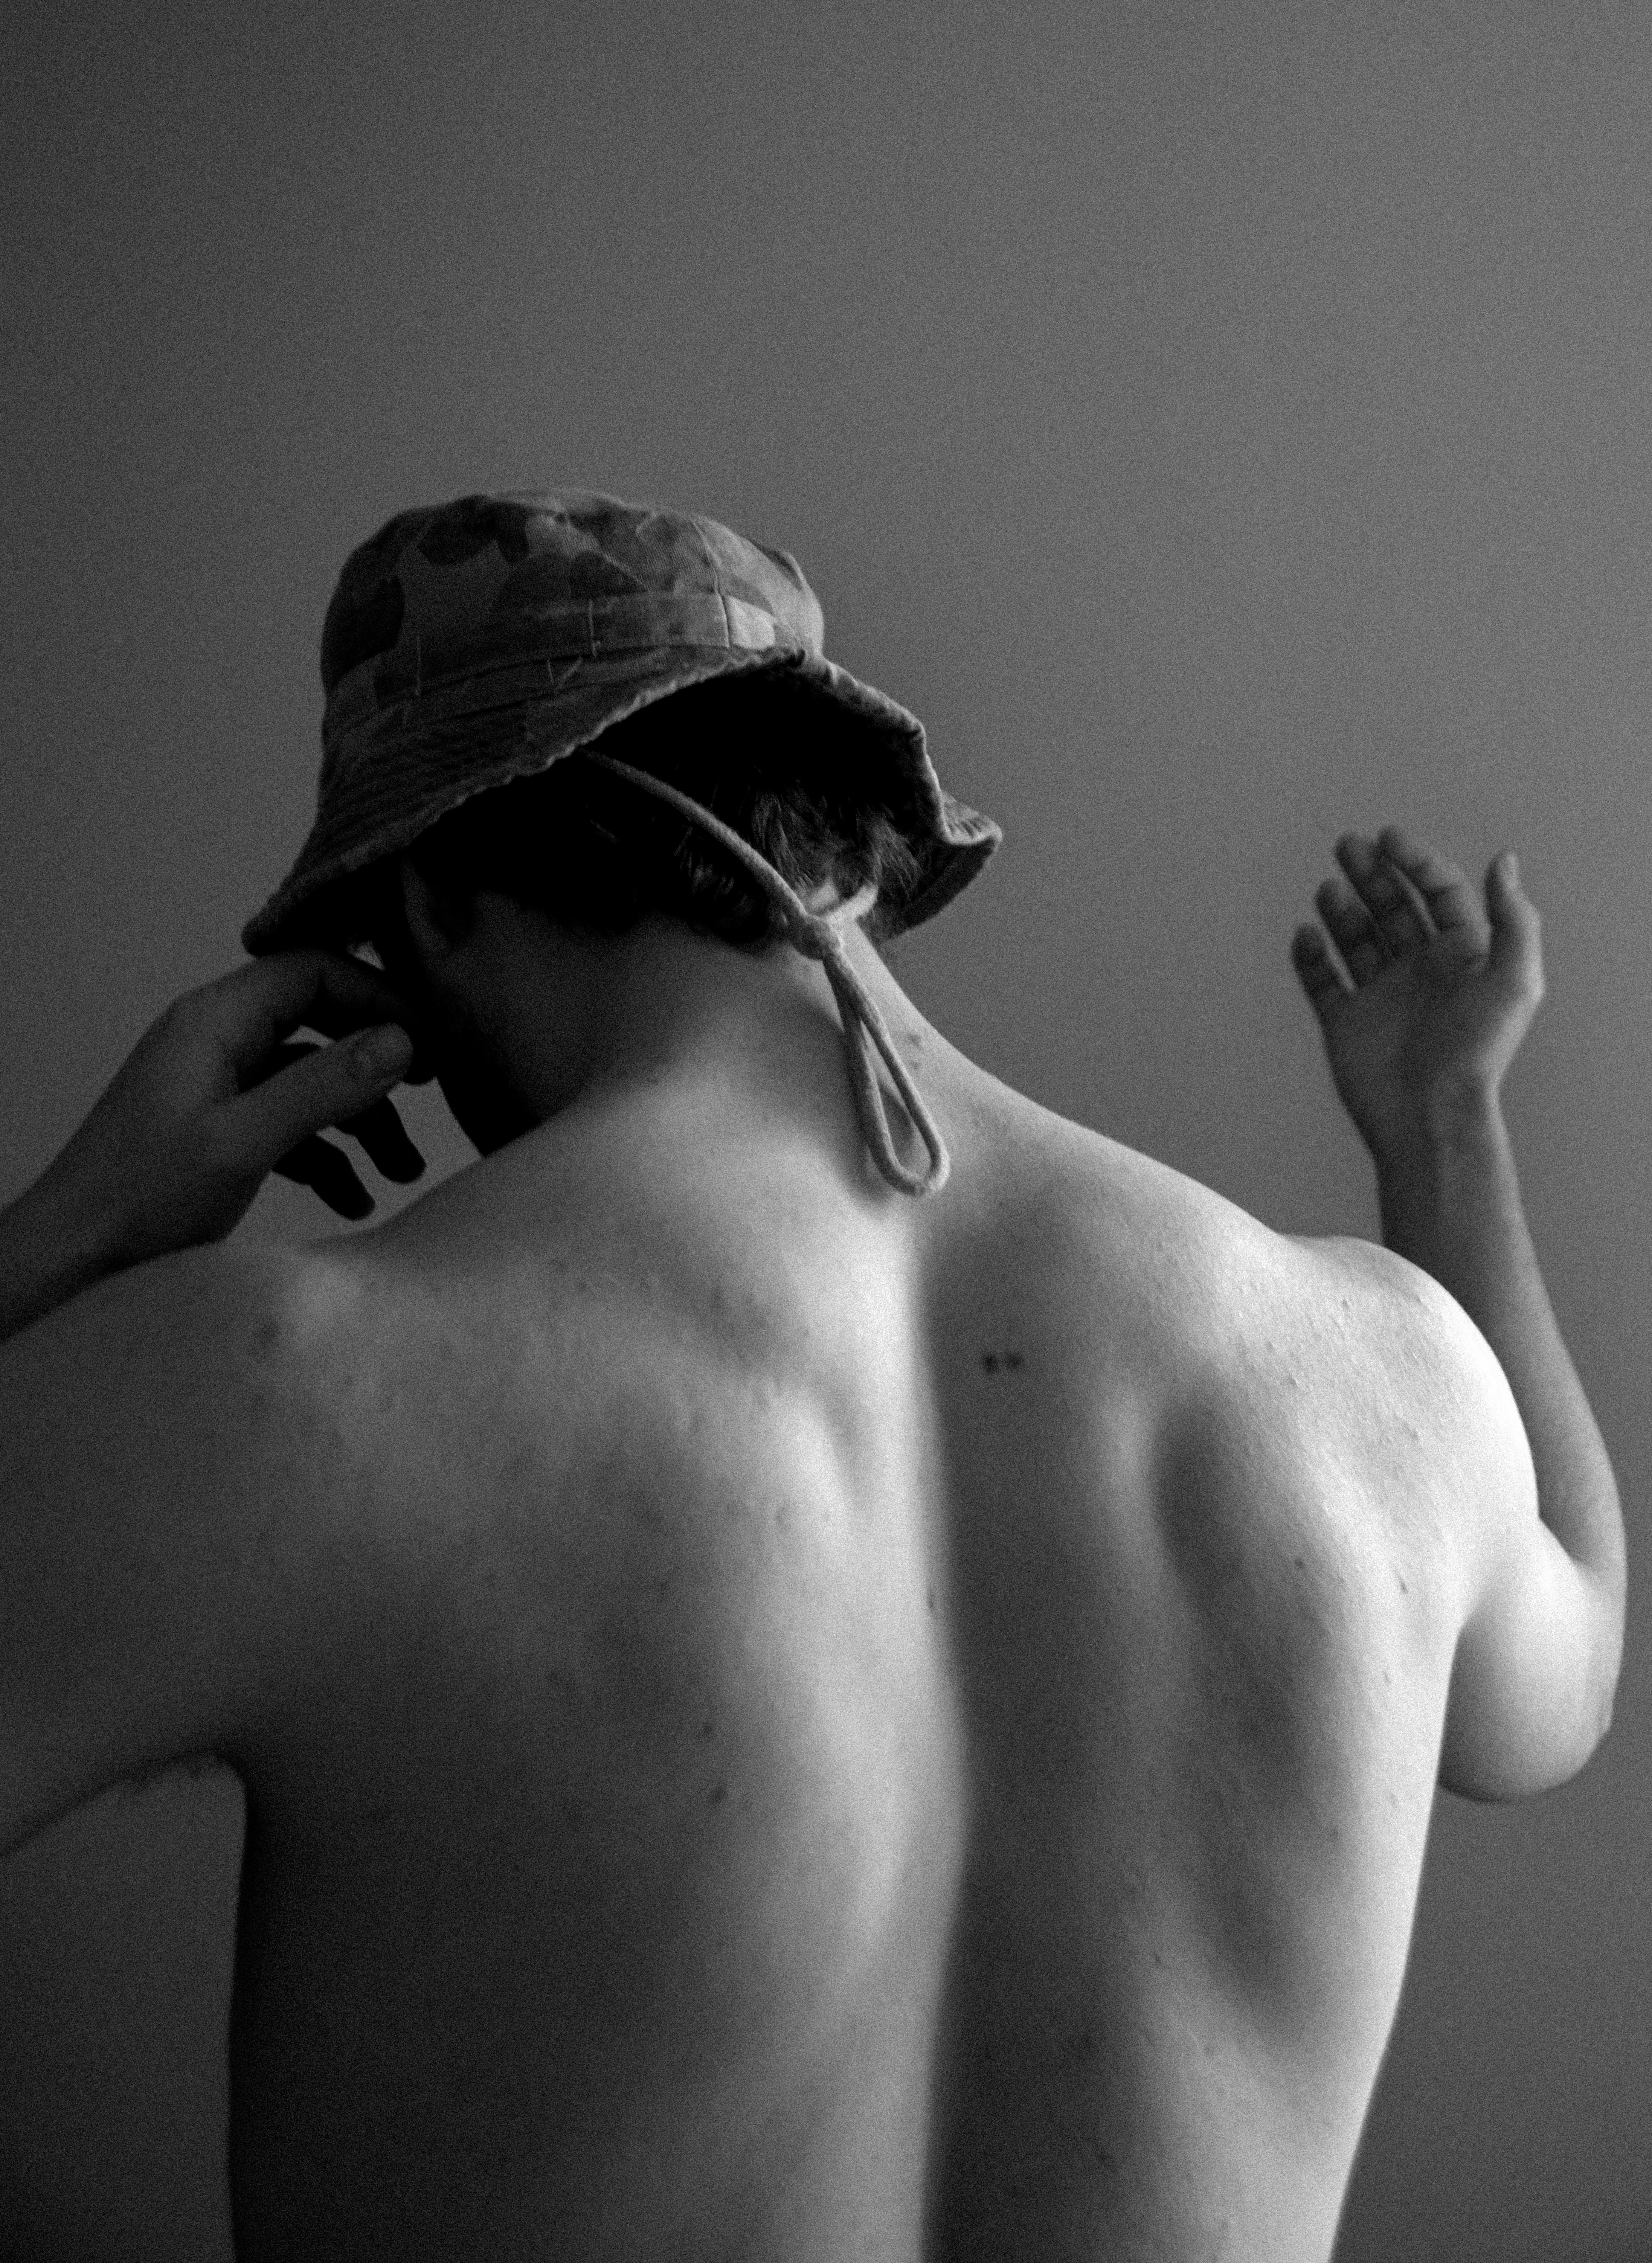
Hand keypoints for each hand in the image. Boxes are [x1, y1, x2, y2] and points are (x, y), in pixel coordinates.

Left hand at [30, 952, 433, 1271]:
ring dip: (361, 1122)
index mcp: (214, 1022)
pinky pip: (290, 1127)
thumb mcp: (244, 1141)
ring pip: (311, 1081)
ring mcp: (217, 1088)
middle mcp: (217, 1042)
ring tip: (402, 1172)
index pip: (311, 972)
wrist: (72, 1262)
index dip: (375, 996)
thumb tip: (402, 1041)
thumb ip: (324, 1087)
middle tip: (432, 1091)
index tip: (429, 1040)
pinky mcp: (219, 1133)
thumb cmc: (142, 1198)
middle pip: (318, 1023)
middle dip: (376, 1061)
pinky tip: (355, 1199)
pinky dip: (328, 1158)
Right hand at [1290, 825, 1543, 1161]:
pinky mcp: (1346, 1022)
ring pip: (1356, 937)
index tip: (1389, 838)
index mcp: (1462, 956)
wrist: (1429, 1116)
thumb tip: (1504, 859)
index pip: (1438, 893)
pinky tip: (1308, 935)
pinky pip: (1322, 980)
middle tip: (1348, 845)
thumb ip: (1514, 918)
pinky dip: (1311, 956)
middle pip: (1393, 907)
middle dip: (1372, 873)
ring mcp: (1381, 995)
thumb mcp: (1515, 980)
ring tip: (1329, 889)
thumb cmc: (1476, 1053)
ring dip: (1342, 908)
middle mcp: (1421, 971)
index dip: (1416, 861)